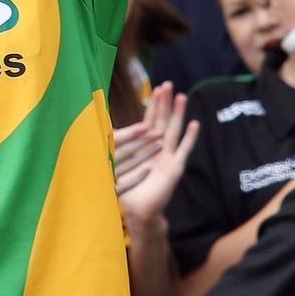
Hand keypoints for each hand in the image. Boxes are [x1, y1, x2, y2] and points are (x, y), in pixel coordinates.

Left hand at [115, 82, 199, 221]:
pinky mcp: (175, 167)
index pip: (150, 120)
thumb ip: (112, 147)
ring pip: (173, 130)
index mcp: (145, 147)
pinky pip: (183, 149)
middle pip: (163, 120)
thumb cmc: (126, 189)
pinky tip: (195, 124)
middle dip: (165, 102)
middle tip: (169, 83)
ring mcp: (168, 157)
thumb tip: (99, 130)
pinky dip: (190, 137)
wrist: (138, 211)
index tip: (156, 88)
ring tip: (182, 96)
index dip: (153, 105)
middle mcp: (158, 149)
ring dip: (178, 113)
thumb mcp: (115, 164)